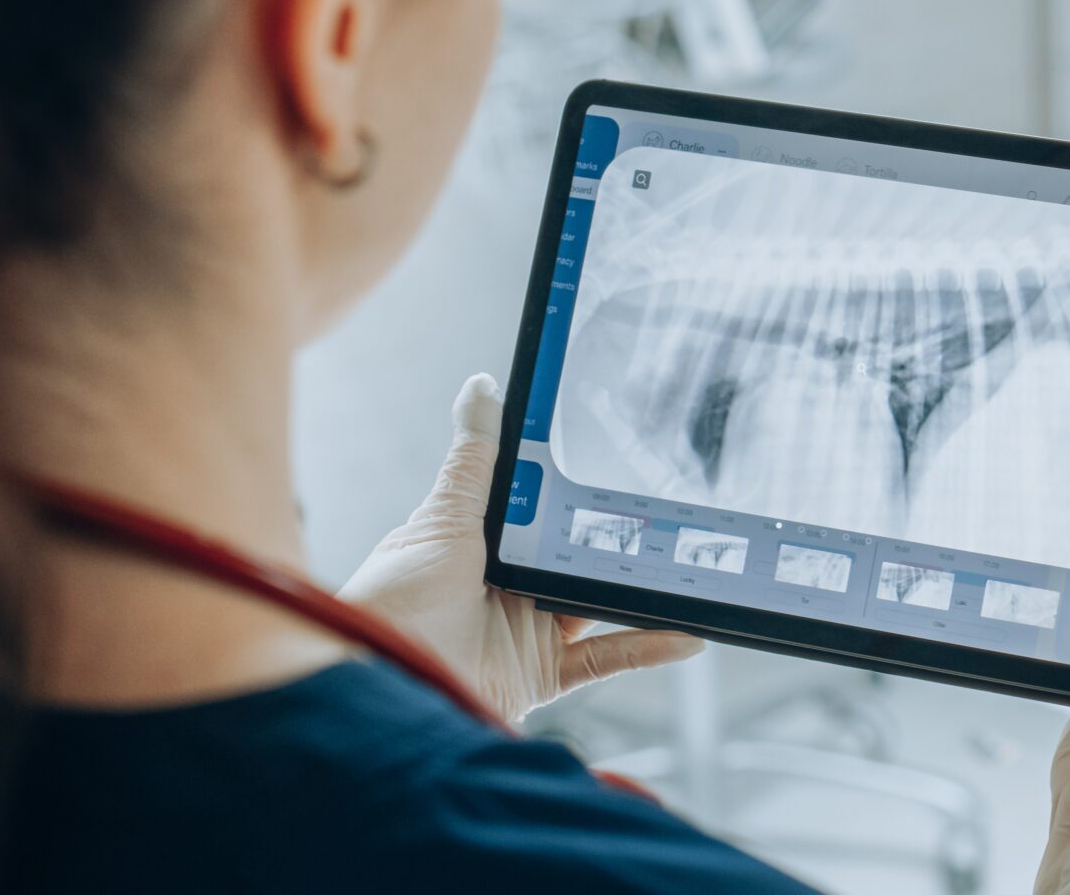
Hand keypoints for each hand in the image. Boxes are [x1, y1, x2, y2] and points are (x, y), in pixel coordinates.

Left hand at [340, 374, 701, 721]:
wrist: (381, 682)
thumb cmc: (395, 601)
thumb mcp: (443, 519)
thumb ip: (476, 461)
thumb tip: (482, 387)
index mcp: (482, 544)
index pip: (541, 507)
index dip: (578, 487)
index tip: (622, 459)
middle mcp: (508, 586)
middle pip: (577, 554)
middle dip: (622, 537)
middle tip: (672, 510)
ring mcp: (527, 631)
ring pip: (599, 603)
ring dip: (642, 588)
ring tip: (689, 565)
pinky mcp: (541, 674)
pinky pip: (605, 658)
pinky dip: (647, 647)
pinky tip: (685, 634)